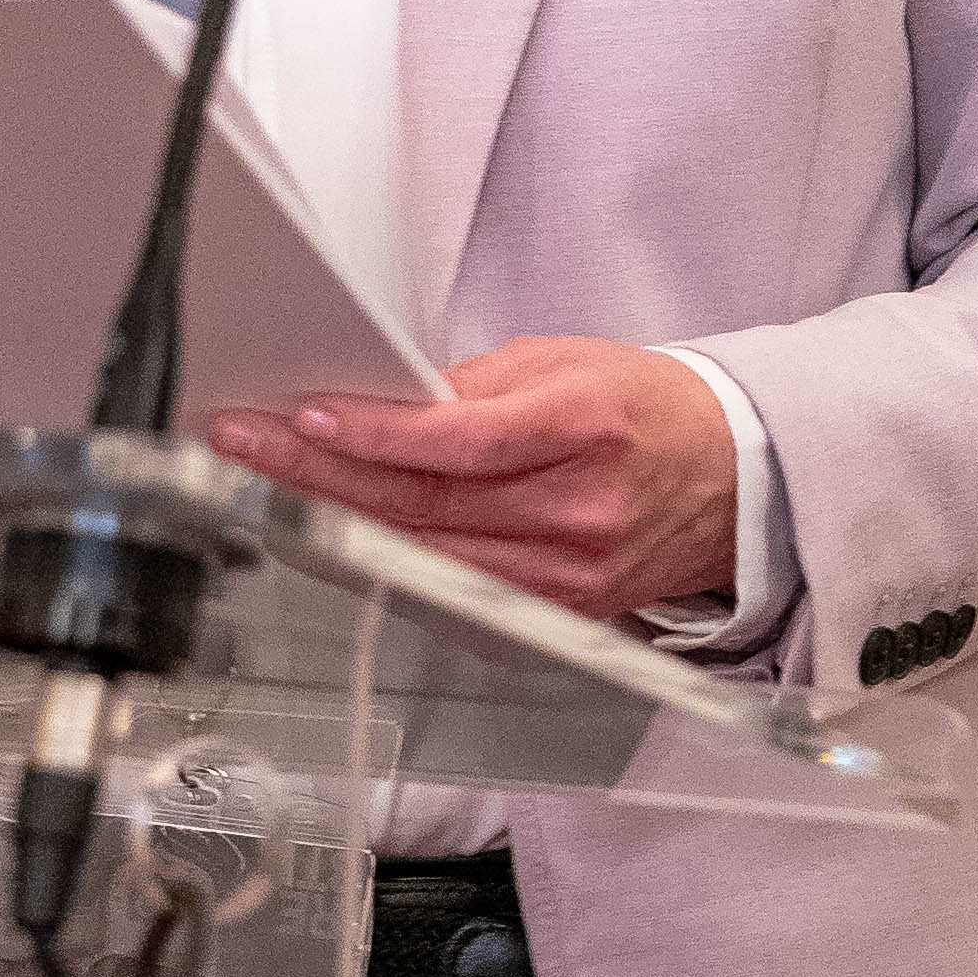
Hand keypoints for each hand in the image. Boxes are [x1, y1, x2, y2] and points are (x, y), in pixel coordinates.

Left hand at [204, 335, 738, 622]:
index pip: (458, 441)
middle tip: (243, 449)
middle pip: (425, 504)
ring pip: (426, 556)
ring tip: (263, 488)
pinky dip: (385, 562)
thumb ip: (471, 389)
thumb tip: (377, 406)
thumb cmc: (646, 410)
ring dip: (333, 523)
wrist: (733, 481)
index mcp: (587, 428)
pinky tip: (329, 536)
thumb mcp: (566, 363)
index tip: (300, 416)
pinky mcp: (559, 613)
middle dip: (320, 474)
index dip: (371, 434)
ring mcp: (569, 575)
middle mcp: (579, 511)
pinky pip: (451, 591)